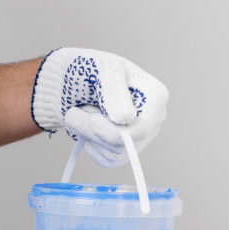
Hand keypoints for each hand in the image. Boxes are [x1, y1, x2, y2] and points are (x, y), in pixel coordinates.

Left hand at [31, 47, 167, 166]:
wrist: (73, 83)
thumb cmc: (90, 70)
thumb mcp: (101, 68)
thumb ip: (113, 89)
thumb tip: (126, 118)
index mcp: (155, 95)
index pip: (138, 127)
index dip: (106, 127)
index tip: (82, 112)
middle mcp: (155, 118)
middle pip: (125, 142)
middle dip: (92, 128)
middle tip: (74, 112)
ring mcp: (143, 135)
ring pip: (116, 153)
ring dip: (89, 135)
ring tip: (83, 114)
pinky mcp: (129, 148)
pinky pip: (111, 160)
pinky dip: (93, 147)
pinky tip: (87, 129)